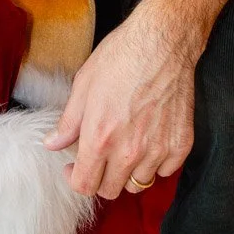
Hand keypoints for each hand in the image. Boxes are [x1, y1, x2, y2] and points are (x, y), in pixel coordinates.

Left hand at [43, 5, 196, 198]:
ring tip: (124, 147)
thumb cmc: (119, 58)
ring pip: (139, 184)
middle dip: (100, 178)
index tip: (74, 168)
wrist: (160, 43)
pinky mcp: (181, 145)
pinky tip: (148, 141)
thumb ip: (68, 122)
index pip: (84, 185)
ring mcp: (158, 150)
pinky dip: (156, 163)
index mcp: (100, 137)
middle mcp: (130, 151)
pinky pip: (165, 171)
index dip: (75, 179)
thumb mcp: (83, 86)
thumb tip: (52, 144)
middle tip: (98, 157)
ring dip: (128, 172)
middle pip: (111, 190)